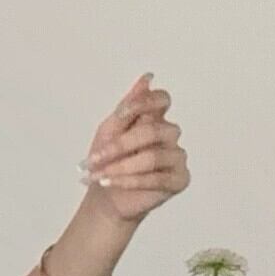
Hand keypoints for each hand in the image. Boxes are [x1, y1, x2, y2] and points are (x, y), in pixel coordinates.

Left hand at [78, 73, 186, 230]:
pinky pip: (157, 179)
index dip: (143, 103)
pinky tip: (111, 183)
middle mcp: (169, 135)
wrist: (105, 196)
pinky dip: (130, 181)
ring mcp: (177, 157)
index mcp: (155, 118)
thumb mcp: (109, 131)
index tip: (119, 114)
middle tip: (95, 159)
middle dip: (119, 146)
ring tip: (99, 175)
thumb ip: (127, 107)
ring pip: (153, 157)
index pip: (161, 99)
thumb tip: (147, 79)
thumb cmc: (108, 161)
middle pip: (152, 130)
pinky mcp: (179, 180)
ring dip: (120, 167)